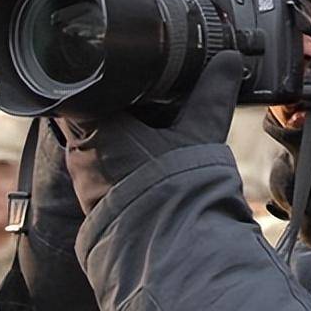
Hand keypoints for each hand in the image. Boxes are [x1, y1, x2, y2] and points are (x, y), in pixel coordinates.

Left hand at [57, 50, 243, 212]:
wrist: (172, 250)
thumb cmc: (176, 191)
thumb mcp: (199, 134)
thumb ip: (213, 94)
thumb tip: (229, 60)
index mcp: (95, 125)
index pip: (83, 84)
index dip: (103, 72)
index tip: (125, 65)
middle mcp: (81, 150)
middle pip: (89, 108)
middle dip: (117, 99)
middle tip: (148, 90)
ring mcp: (85, 177)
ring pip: (95, 136)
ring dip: (119, 128)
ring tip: (153, 119)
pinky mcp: (96, 198)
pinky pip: (103, 163)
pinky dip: (122, 152)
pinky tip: (149, 152)